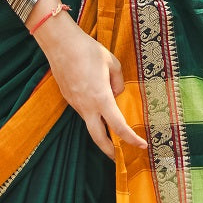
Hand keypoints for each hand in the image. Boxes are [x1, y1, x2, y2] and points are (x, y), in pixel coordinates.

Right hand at [34, 10, 145, 158]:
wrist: (60, 44)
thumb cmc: (88, 50)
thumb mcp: (112, 63)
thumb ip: (118, 82)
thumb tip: (116, 94)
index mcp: (101, 98)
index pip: (118, 126)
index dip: (131, 139)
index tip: (142, 145)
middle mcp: (87, 106)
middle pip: (98, 138)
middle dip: (109, 152)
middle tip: (120, 157)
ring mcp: (75, 103)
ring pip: (89, 125)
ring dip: (101, 132)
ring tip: (113, 133)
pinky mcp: (68, 98)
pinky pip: (83, 112)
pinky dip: (92, 117)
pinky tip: (98, 109)